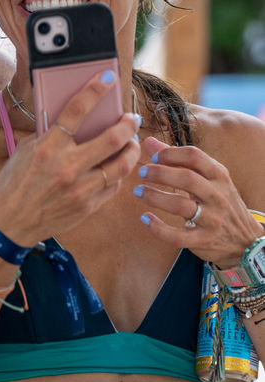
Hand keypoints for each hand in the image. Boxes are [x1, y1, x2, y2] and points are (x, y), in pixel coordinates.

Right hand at [0, 70, 140, 247]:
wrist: (9, 222)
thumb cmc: (14, 181)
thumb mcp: (25, 150)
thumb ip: (50, 134)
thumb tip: (75, 117)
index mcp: (47, 148)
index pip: (76, 111)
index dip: (94, 91)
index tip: (107, 77)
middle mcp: (66, 168)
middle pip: (111, 139)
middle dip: (127, 123)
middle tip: (131, 118)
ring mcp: (80, 190)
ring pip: (121, 165)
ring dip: (131, 148)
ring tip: (130, 141)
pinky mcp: (88, 207)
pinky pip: (114, 186)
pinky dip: (118, 172)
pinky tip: (116, 165)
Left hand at [135, 136, 261, 267]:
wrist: (245, 239)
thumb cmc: (217, 201)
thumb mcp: (206, 178)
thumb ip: (176, 159)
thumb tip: (147, 141)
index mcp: (218, 175)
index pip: (194, 156)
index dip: (170, 154)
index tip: (153, 158)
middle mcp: (218, 195)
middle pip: (187, 178)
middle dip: (159, 173)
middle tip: (141, 173)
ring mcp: (213, 219)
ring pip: (180, 206)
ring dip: (154, 197)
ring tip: (137, 191)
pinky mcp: (204, 240)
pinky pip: (178, 236)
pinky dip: (158, 228)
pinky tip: (145, 218)